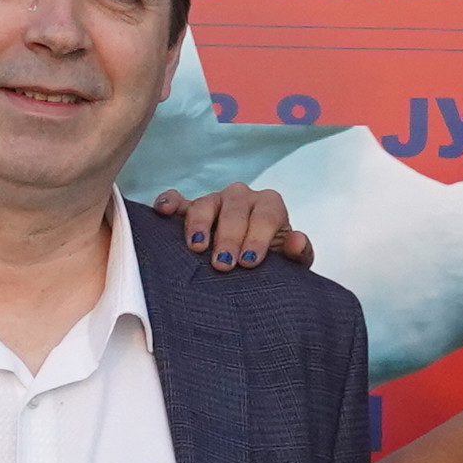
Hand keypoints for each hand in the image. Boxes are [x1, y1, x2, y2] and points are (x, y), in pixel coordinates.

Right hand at [152, 181, 313, 272]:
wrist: (250, 264)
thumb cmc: (271, 262)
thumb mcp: (290, 263)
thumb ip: (299, 254)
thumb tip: (297, 240)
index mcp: (269, 205)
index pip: (266, 214)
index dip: (259, 236)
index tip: (250, 260)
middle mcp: (242, 197)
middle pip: (235, 208)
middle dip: (229, 236)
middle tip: (224, 264)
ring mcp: (214, 201)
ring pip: (205, 203)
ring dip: (200, 224)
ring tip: (197, 248)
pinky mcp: (189, 209)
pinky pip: (178, 201)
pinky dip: (170, 203)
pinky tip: (163, 212)